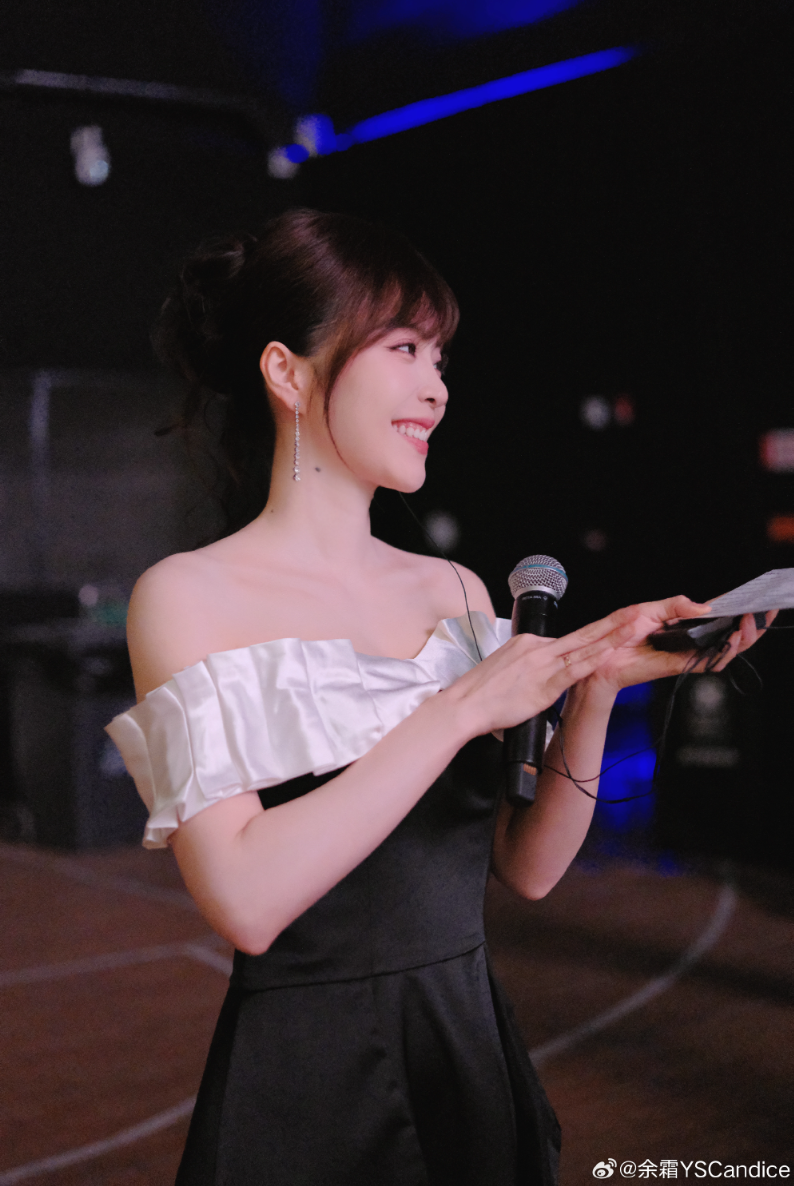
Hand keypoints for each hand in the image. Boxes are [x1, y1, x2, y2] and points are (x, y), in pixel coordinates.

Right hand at [448, 609, 638, 737]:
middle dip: (612, 623)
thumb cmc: (481, 694)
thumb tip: (536, 673)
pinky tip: (611, 652)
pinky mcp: (544, 684)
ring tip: (635, 626)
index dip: (594, 633)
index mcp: (527, 642)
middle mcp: (536, 647)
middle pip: (582, 634)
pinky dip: (595, 659)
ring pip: (584, 647)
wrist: (464, 705)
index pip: (566, 639)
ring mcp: (542, 664)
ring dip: (612, 636)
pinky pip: (575, 669)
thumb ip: (527, 666)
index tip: (613, 625)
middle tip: (636, 612)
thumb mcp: (506, 668)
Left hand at [582, 596, 775, 696]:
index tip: (757, 600)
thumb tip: (705, 608)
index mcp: (685, 621)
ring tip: (746, 626)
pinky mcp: (682, 665)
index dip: (739, 609)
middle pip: (730, 634)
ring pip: (726, 650)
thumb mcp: (648, 609)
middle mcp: (691, 638)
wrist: (601, 656)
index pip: (720, 614)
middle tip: (760, 614)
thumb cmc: (621, 632)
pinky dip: (724, 653)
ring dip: (742, 638)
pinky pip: (710, 662)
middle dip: (750, 625)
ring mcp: (689, 652)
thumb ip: (676, 606)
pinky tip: (730, 640)